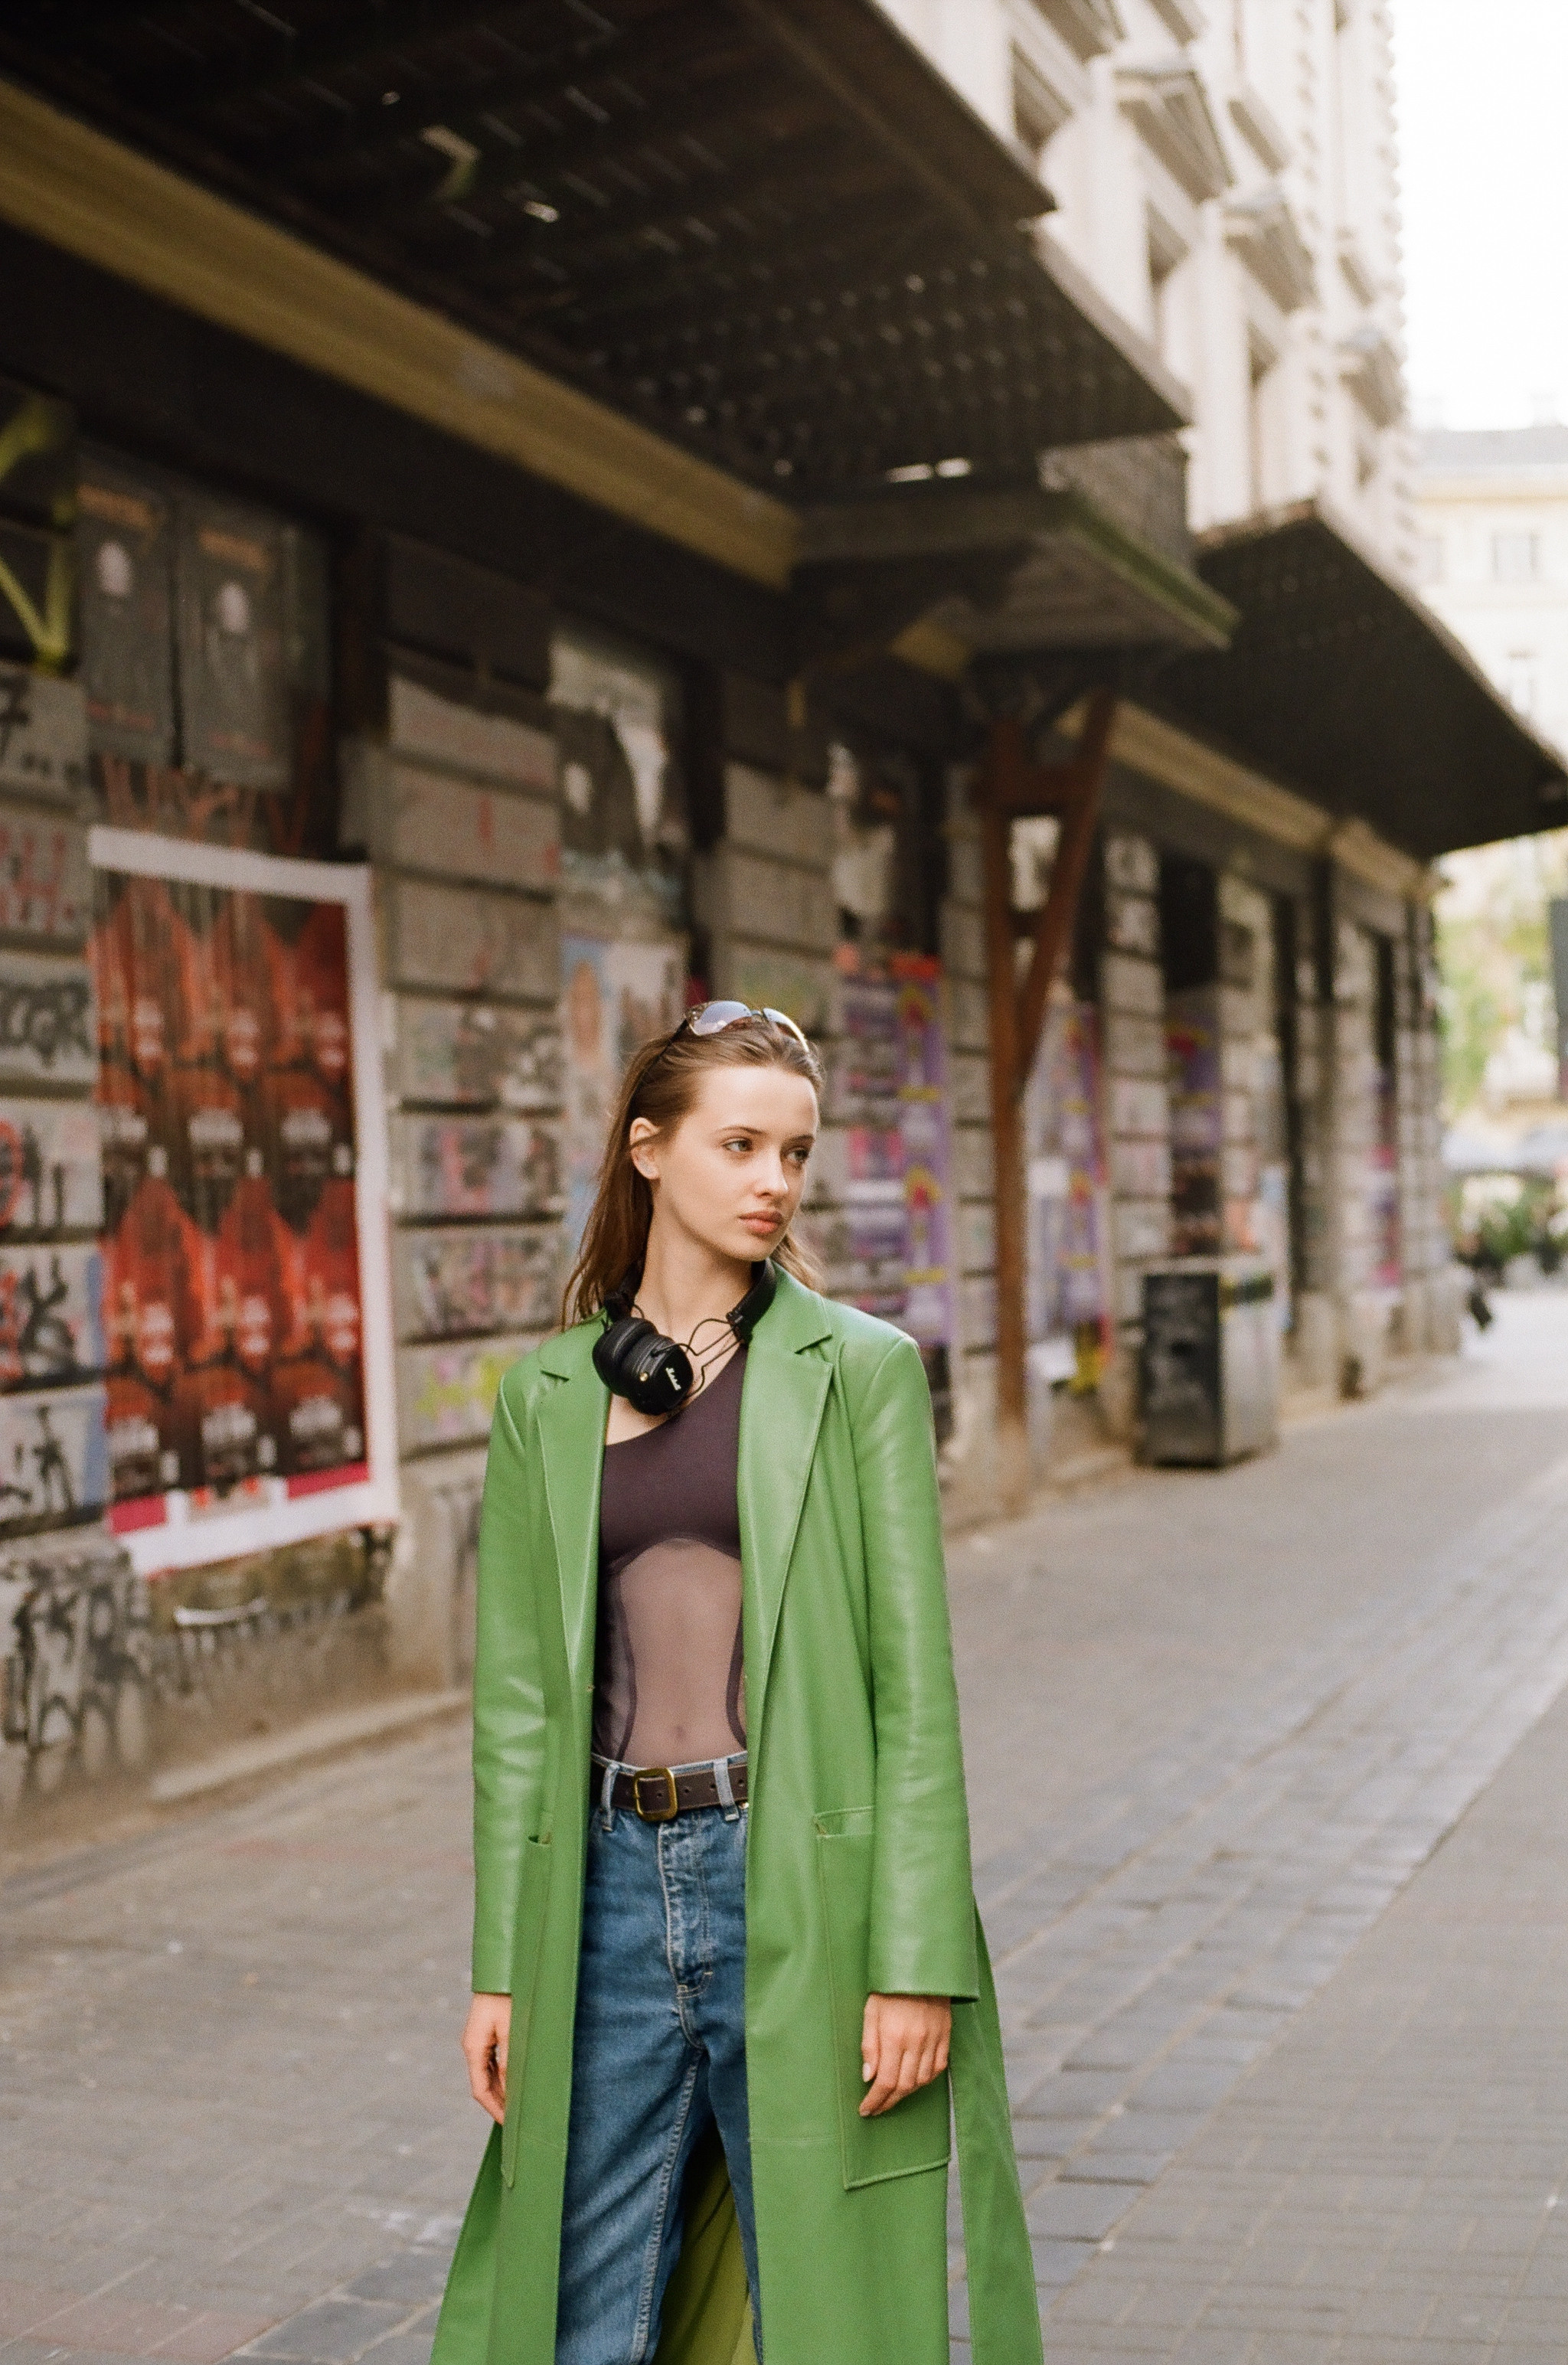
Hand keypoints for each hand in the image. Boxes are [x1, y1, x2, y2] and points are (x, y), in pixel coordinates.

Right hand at [462, 1992, 511, 2123]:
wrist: (503, 1969)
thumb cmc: (509, 1996)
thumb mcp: (512, 2030)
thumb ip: (510, 2061)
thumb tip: (510, 2089)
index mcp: (473, 2047)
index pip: (480, 2090)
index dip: (495, 2109)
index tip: (509, 2124)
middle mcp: (472, 2046)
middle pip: (483, 2084)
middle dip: (499, 2103)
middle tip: (517, 2122)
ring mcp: (478, 2040)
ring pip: (488, 2074)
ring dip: (502, 2090)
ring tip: (519, 2107)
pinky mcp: (486, 2034)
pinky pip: (492, 2062)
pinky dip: (502, 2076)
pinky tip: (515, 2083)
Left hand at [859, 1992, 951, 2117]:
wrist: (921, 1966)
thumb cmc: (890, 1987)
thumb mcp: (871, 2011)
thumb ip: (869, 2045)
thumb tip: (868, 2077)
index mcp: (894, 2036)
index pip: (885, 2081)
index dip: (875, 2100)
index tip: (866, 2110)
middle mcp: (916, 2042)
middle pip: (904, 2085)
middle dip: (888, 2102)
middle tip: (876, 2109)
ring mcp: (934, 2040)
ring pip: (921, 2081)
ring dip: (906, 2093)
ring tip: (892, 2095)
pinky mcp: (945, 2036)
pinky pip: (939, 2068)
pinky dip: (926, 2079)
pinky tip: (915, 2081)